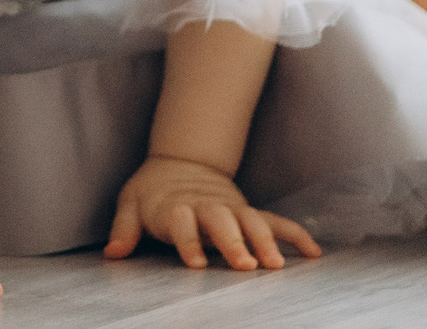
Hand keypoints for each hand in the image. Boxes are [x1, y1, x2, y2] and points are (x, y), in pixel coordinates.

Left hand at [103, 154, 320, 271]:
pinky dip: (295, 234)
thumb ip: (123, 228)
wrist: (180, 161)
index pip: (182, 222)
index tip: (197, 263)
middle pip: (221, 221)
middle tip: (244, 266)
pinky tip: (313, 253)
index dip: (188, 241)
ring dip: (265, 241)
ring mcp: (232, 209)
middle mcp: (207, 207)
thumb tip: (112, 253)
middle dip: (233, 242)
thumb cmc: (152, 191)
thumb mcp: (130, 203)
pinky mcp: (248, 212)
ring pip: (252, 222)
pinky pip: (276, 221)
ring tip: (275, 265)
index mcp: (176, 206)